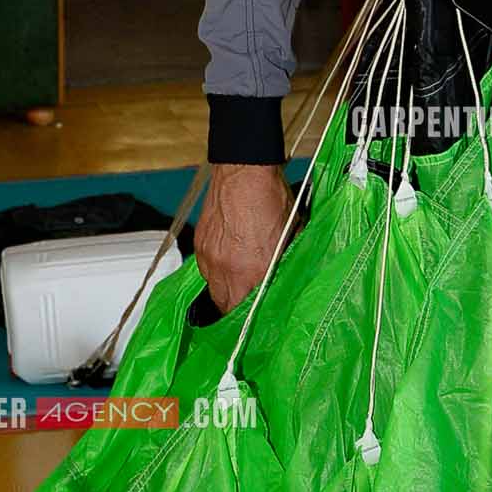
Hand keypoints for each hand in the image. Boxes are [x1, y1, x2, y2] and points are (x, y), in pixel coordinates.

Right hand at [195, 163, 293, 312]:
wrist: (244, 171)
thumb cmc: (271, 198)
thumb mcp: (290, 235)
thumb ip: (285, 263)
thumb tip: (283, 281)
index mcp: (255, 270)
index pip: (249, 312)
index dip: (253, 318)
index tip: (258, 320)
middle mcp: (229, 269)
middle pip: (227, 308)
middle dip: (237, 310)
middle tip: (249, 307)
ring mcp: (211, 258)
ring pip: (215, 291)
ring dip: (227, 293)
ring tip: (240, 285)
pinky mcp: (200, 246)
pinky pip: (206, 271)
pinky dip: (217, 272)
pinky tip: (230, 262)